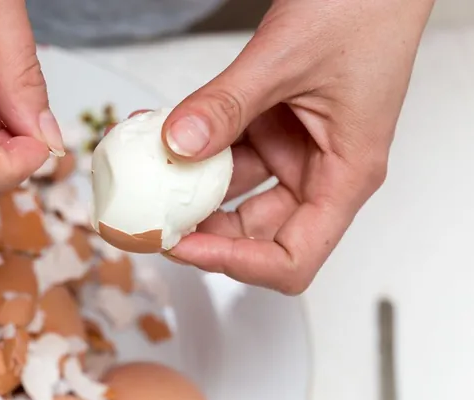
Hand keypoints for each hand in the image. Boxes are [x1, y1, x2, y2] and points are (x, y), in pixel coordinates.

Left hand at [161, 0, 434, 293]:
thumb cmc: (362, 12)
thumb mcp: (284, 59)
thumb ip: (228, 105)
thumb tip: (179, 144)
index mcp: (346, 175)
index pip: (293, 257)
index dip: (239, 263)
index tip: (188, 246)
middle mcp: (321, 172)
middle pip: (256, 232)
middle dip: (202, 229)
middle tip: (154, 216)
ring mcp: (295, 153)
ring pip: (234, 193)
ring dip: (189, 185)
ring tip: (150, 167)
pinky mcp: (273, 131)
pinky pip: (227, 153)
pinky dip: (194, 147)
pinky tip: (164, 131)